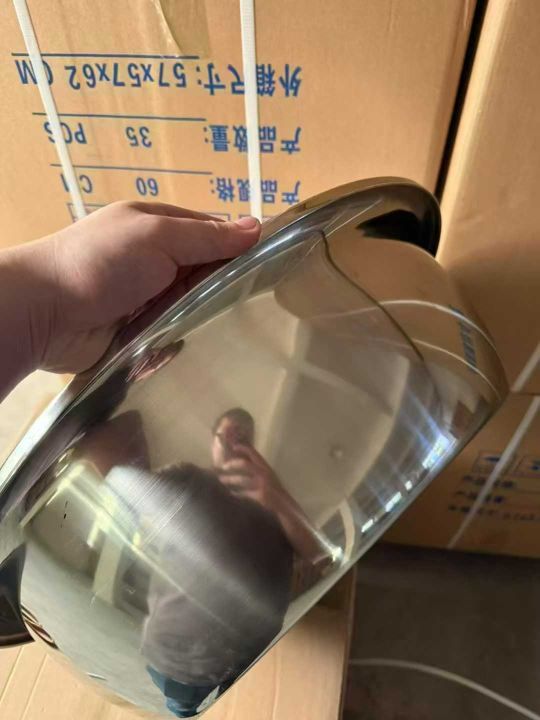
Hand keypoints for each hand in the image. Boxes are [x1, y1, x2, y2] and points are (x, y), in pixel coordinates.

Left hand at [0, 202, 259, 380]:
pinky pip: (177, 337)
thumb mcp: (157, 237)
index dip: (241, 249)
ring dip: (207, 319)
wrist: (44, 314)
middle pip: (207, 275)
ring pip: (195, 309)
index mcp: (160, 229)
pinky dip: (187, 342)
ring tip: (244, 336)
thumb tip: (258, 226)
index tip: (275, 269)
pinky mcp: (142, 334)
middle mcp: (157, 263)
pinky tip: (211, 353)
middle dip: (226, 290)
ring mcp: (149, 300)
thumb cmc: (101, 263)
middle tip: (263, 309)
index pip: (214, 235)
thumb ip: (206, 236)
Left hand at [218, 444, 285, 510]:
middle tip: (223, 466)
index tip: (233, 447)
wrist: (285, 505)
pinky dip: (236, 493)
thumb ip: (258, 469)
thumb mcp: (269, 476)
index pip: (253, 453)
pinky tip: (231, 493)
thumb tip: (241, 463)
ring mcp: (262, 484)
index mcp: (266, 467)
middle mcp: (264, 473)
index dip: (242, 448)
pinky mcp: (261, 496)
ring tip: (222, 480)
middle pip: (245, 464)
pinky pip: (244, 493)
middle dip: (232, 464)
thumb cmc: (275, 490)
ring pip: (242, 479)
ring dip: (230, 479)